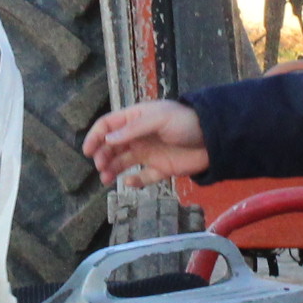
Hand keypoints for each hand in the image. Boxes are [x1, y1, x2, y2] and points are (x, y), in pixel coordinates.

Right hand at [83, 98, 208, 186]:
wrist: (215, 139)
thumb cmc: (186, 122)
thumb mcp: (159, 119)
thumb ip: (134, 129)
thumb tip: (108, 139)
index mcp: (136, 119)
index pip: (108, 125)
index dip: (95, 136)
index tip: (87, 151)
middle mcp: (139, 136)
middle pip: (112, 146)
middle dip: (102, 156)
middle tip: (100, 167)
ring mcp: (149, 152)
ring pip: (123, 162)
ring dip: (112, 170)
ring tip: (106, 179)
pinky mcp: (161, 168)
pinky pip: (143, 177)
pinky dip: (134, 181)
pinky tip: (128, 183)